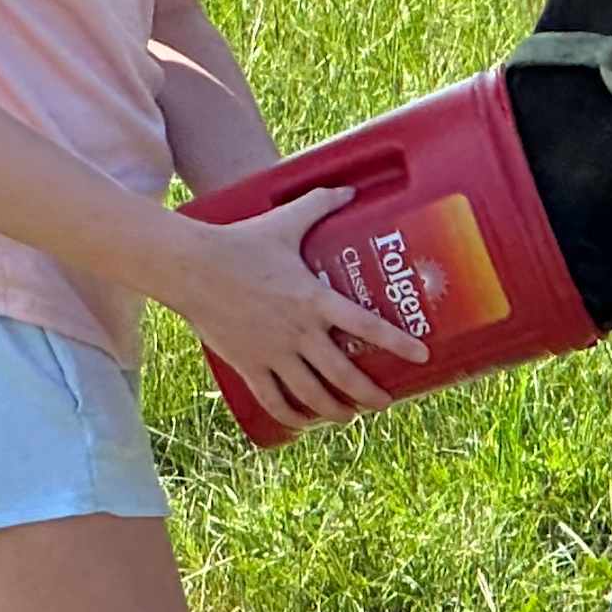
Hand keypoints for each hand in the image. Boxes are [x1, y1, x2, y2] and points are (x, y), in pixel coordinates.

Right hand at [166, 185, 430, 434]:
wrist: (189, 267)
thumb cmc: (240, 242)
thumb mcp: (286, 221)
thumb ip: (321, 204)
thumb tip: (351, 189)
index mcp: (314, 299)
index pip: (366, 326)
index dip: (397, 343)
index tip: (421, 356)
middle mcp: (298, 332)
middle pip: (343, 374)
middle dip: (369, 393)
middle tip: (386, 401)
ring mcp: (271, 353)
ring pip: (311, 394)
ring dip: (335, 410)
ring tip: (351, 415)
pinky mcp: (247, 364)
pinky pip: (273, 400)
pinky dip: (292, 416)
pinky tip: (304, 422)